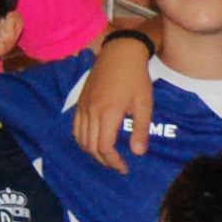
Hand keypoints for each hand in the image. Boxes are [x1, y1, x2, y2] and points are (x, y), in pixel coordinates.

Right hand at [73, 37, 157, 172]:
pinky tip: (95, 142)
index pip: (105, 147)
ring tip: (107, 156)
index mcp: (108, 113)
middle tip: (118, 165)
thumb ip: (141, 130)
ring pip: (80, 139)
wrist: (120, 53)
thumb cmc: (136, 78)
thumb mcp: (145, 104)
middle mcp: (91, 111)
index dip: (113, 162)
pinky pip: (76, 128)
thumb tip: (138, 153)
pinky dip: (83, 140)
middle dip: (104, 160)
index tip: (124, 168)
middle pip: (90, 147)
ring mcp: (83, 106)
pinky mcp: (80, 102)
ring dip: (92, 152)